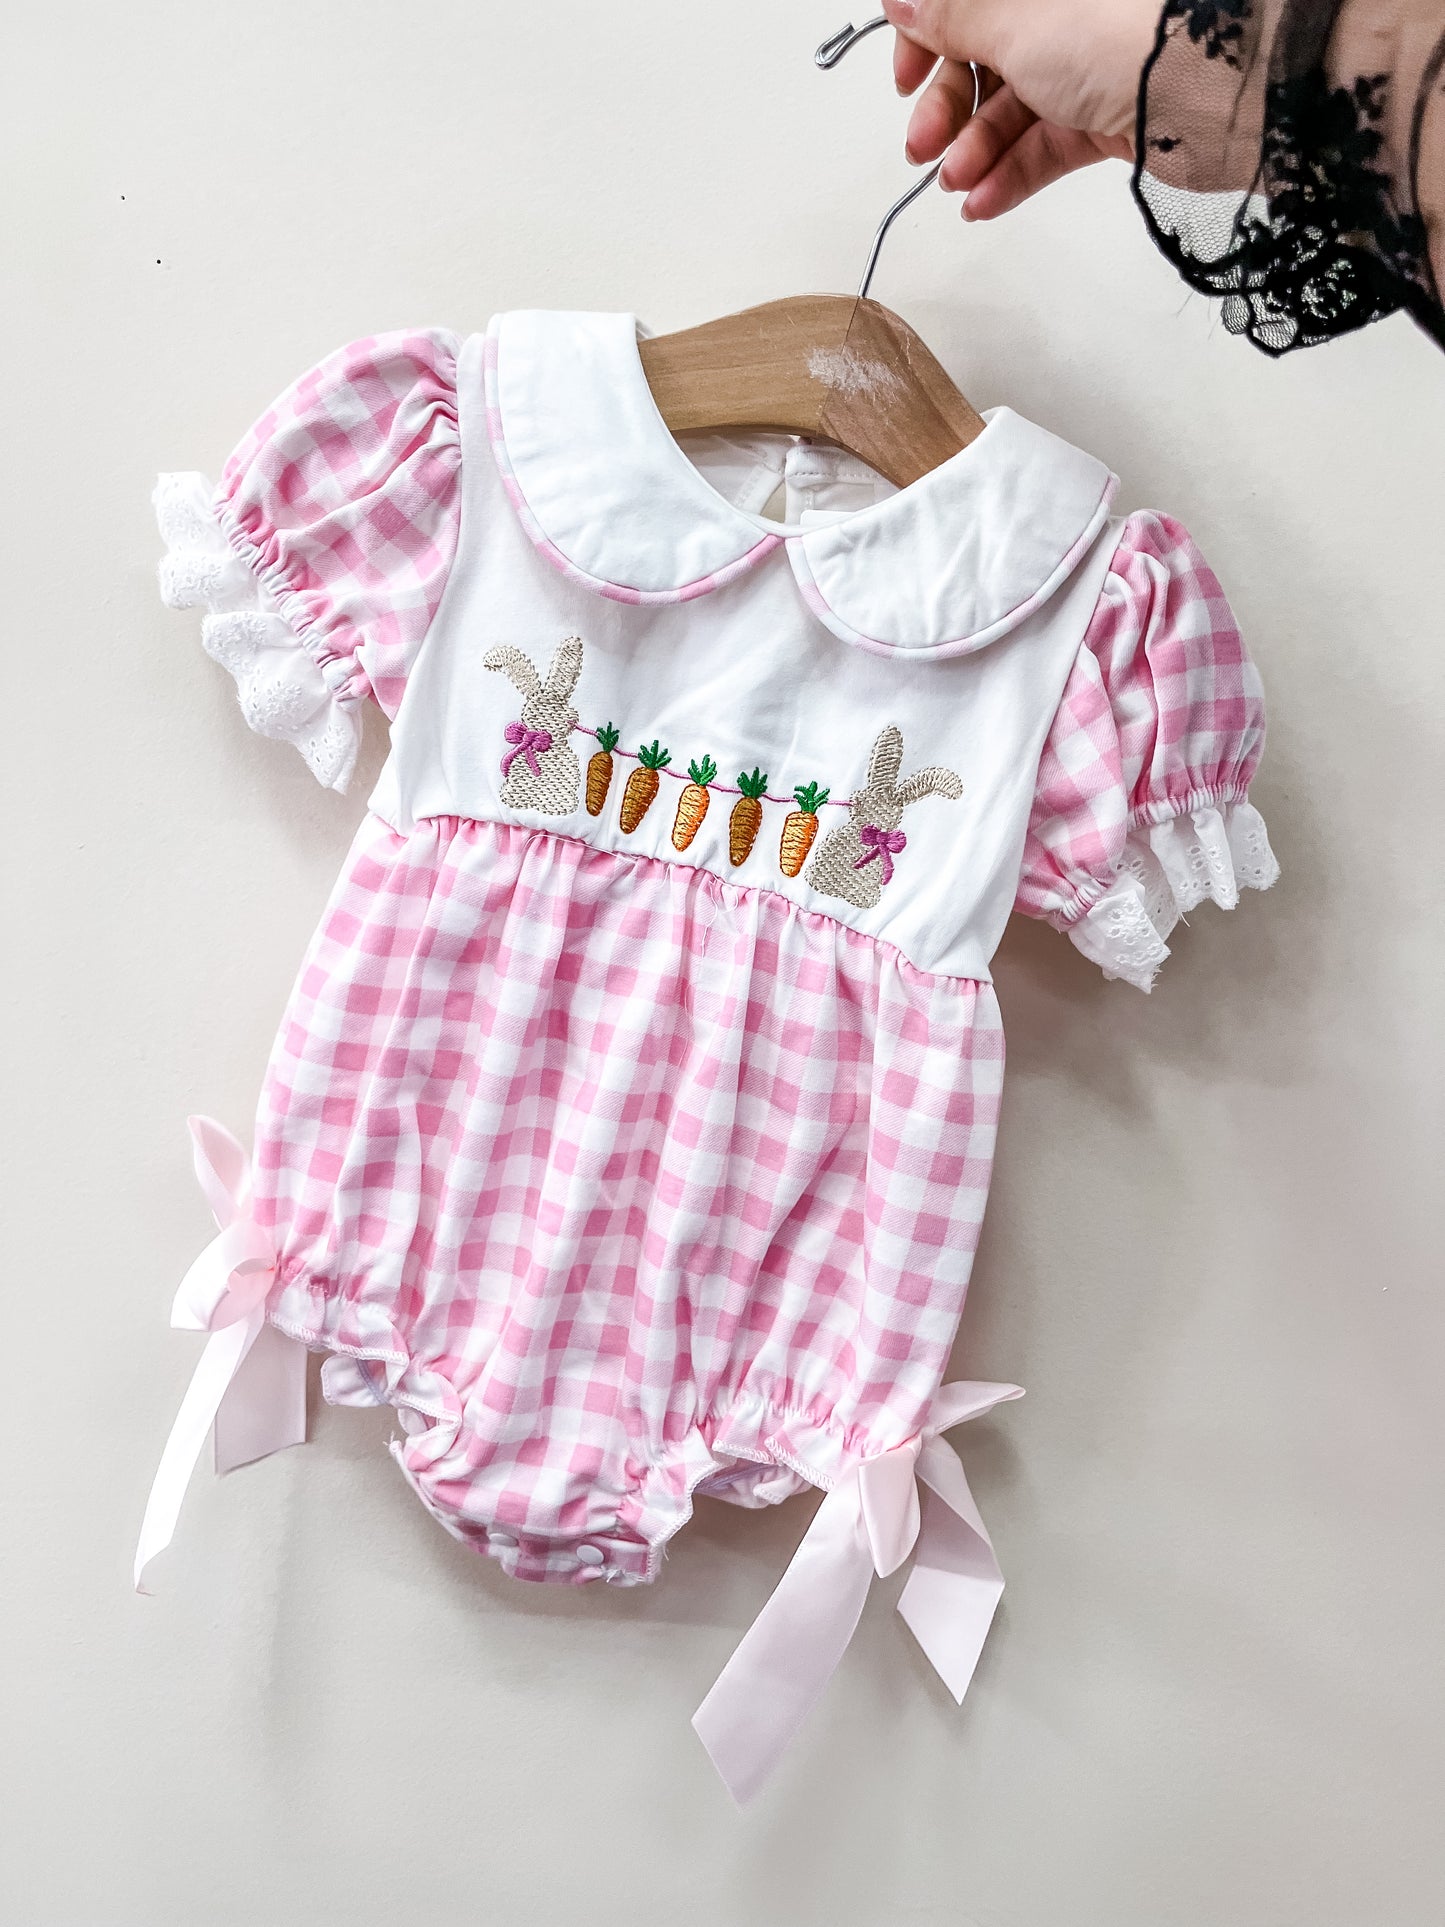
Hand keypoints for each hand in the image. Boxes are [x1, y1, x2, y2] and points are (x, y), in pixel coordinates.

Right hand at [881, 0, 1161, 219]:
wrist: (1205, 92)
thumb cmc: (1117, 34)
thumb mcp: (1011, 18)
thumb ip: (951, 14)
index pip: (966, 4)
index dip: (927, 38)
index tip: (905, 77)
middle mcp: (1064, 14)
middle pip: (983, 59)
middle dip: (946, 108)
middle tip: (921, 147)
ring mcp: (1086, 66)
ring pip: (1012, 110)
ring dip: (973, 151)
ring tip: (955, 182)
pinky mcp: (1106, 116)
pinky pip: (1045, 145)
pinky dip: (1010, 174)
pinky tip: (981, 201)